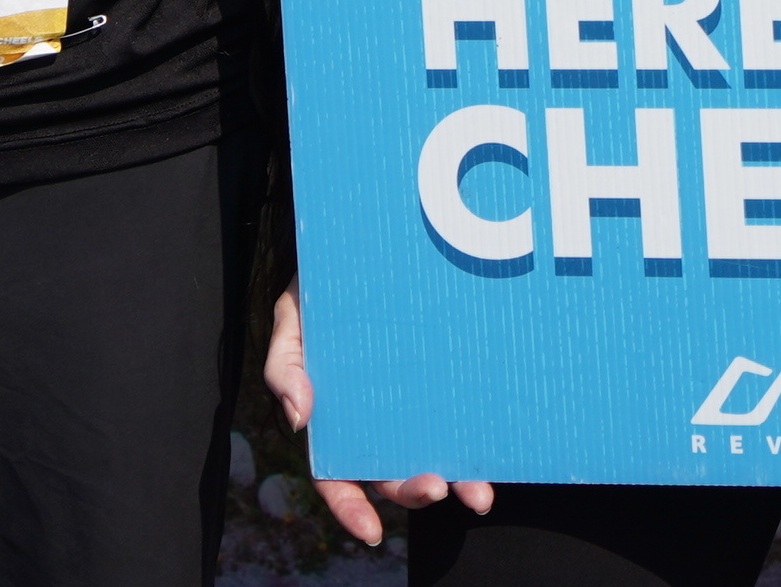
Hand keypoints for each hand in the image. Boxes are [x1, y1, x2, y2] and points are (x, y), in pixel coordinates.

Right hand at [261, 281, 489, 547]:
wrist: (361, 248)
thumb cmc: (319, 289)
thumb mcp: (291, 318)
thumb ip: (284, 367)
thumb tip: (300, 420)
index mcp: (334, 419)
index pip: (336, 477)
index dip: (350, 509)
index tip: (372, 532)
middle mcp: (376, 422)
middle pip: (390, 476)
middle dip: (414, 491)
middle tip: (436, 486)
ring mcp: (414, 404)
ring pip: (433, 456)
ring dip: (456, 482)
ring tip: (478, 491)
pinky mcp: (447, 382)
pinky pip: (463, 419)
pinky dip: (479, 442)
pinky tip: (497, 451)